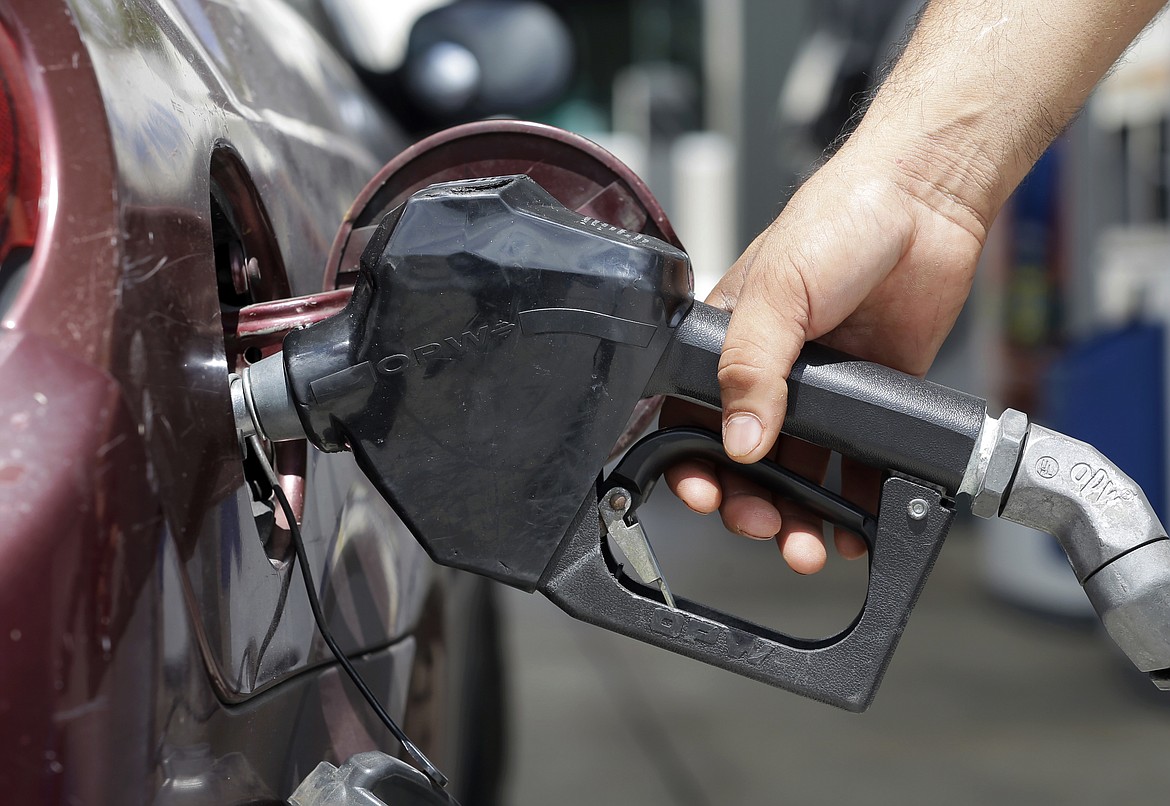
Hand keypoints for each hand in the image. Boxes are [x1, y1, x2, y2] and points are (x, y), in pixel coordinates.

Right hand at [663, 137, 987, 573]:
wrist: (927, 200)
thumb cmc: (840, 219)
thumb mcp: (778, 291)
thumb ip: (752, 370)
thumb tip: (740, 443)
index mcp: (727, 344)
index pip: (690, 419)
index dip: (690, 465)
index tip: (704, 496)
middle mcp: (771, 373)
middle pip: (744, 462)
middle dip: (747, 504)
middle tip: (763, 524)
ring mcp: (824, 391)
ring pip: (799, 474)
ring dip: (798, 516)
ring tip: (808, 545)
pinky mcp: (875, 398)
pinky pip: (858, 465)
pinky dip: (854, 504)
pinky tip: (855, 528)